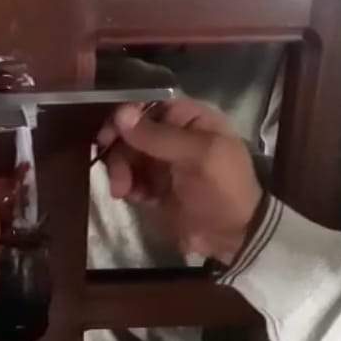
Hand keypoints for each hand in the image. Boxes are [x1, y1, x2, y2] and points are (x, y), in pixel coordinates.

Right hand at [96, 98, 263, 261]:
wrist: (232, 237)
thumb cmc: (223, 188)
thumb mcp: (198, 156)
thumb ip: (158, 136)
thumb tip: (120, 113)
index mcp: (191, 119)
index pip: (150, 103)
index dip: (126, 114)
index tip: (108, 134)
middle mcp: (174, 135)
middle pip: (132, 130)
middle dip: (120, 150)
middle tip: (116, 173)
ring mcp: (163, 162)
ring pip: (126, 154)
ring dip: (120, 171)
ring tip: (123, 191)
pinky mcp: (154, 186)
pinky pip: (130, 178)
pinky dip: (127, 187)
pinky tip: (135, 198)